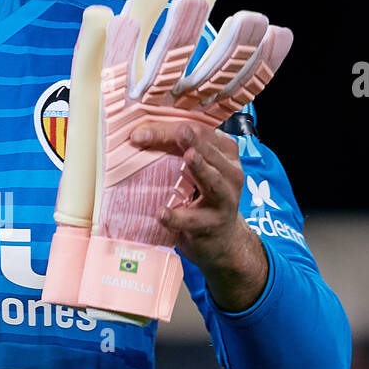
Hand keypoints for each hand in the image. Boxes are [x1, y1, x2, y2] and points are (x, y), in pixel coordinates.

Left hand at [132, 119, 268, 308]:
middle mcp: (230, 172)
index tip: (138, 130)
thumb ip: (178, 150)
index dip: (168, 127)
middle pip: (202, 149)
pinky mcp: (212, 224)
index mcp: (225, 152)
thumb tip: (139, 132)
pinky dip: (176, 216)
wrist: (222, 241)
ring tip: (188, 157)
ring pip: (213, 179)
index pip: (198, 130)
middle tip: (151, 132)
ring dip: (200, 168)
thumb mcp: (197, 170)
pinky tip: (162, 213)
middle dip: (176, 138)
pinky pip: (192, 220)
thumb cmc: (204, 199)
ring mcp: (225, 199)